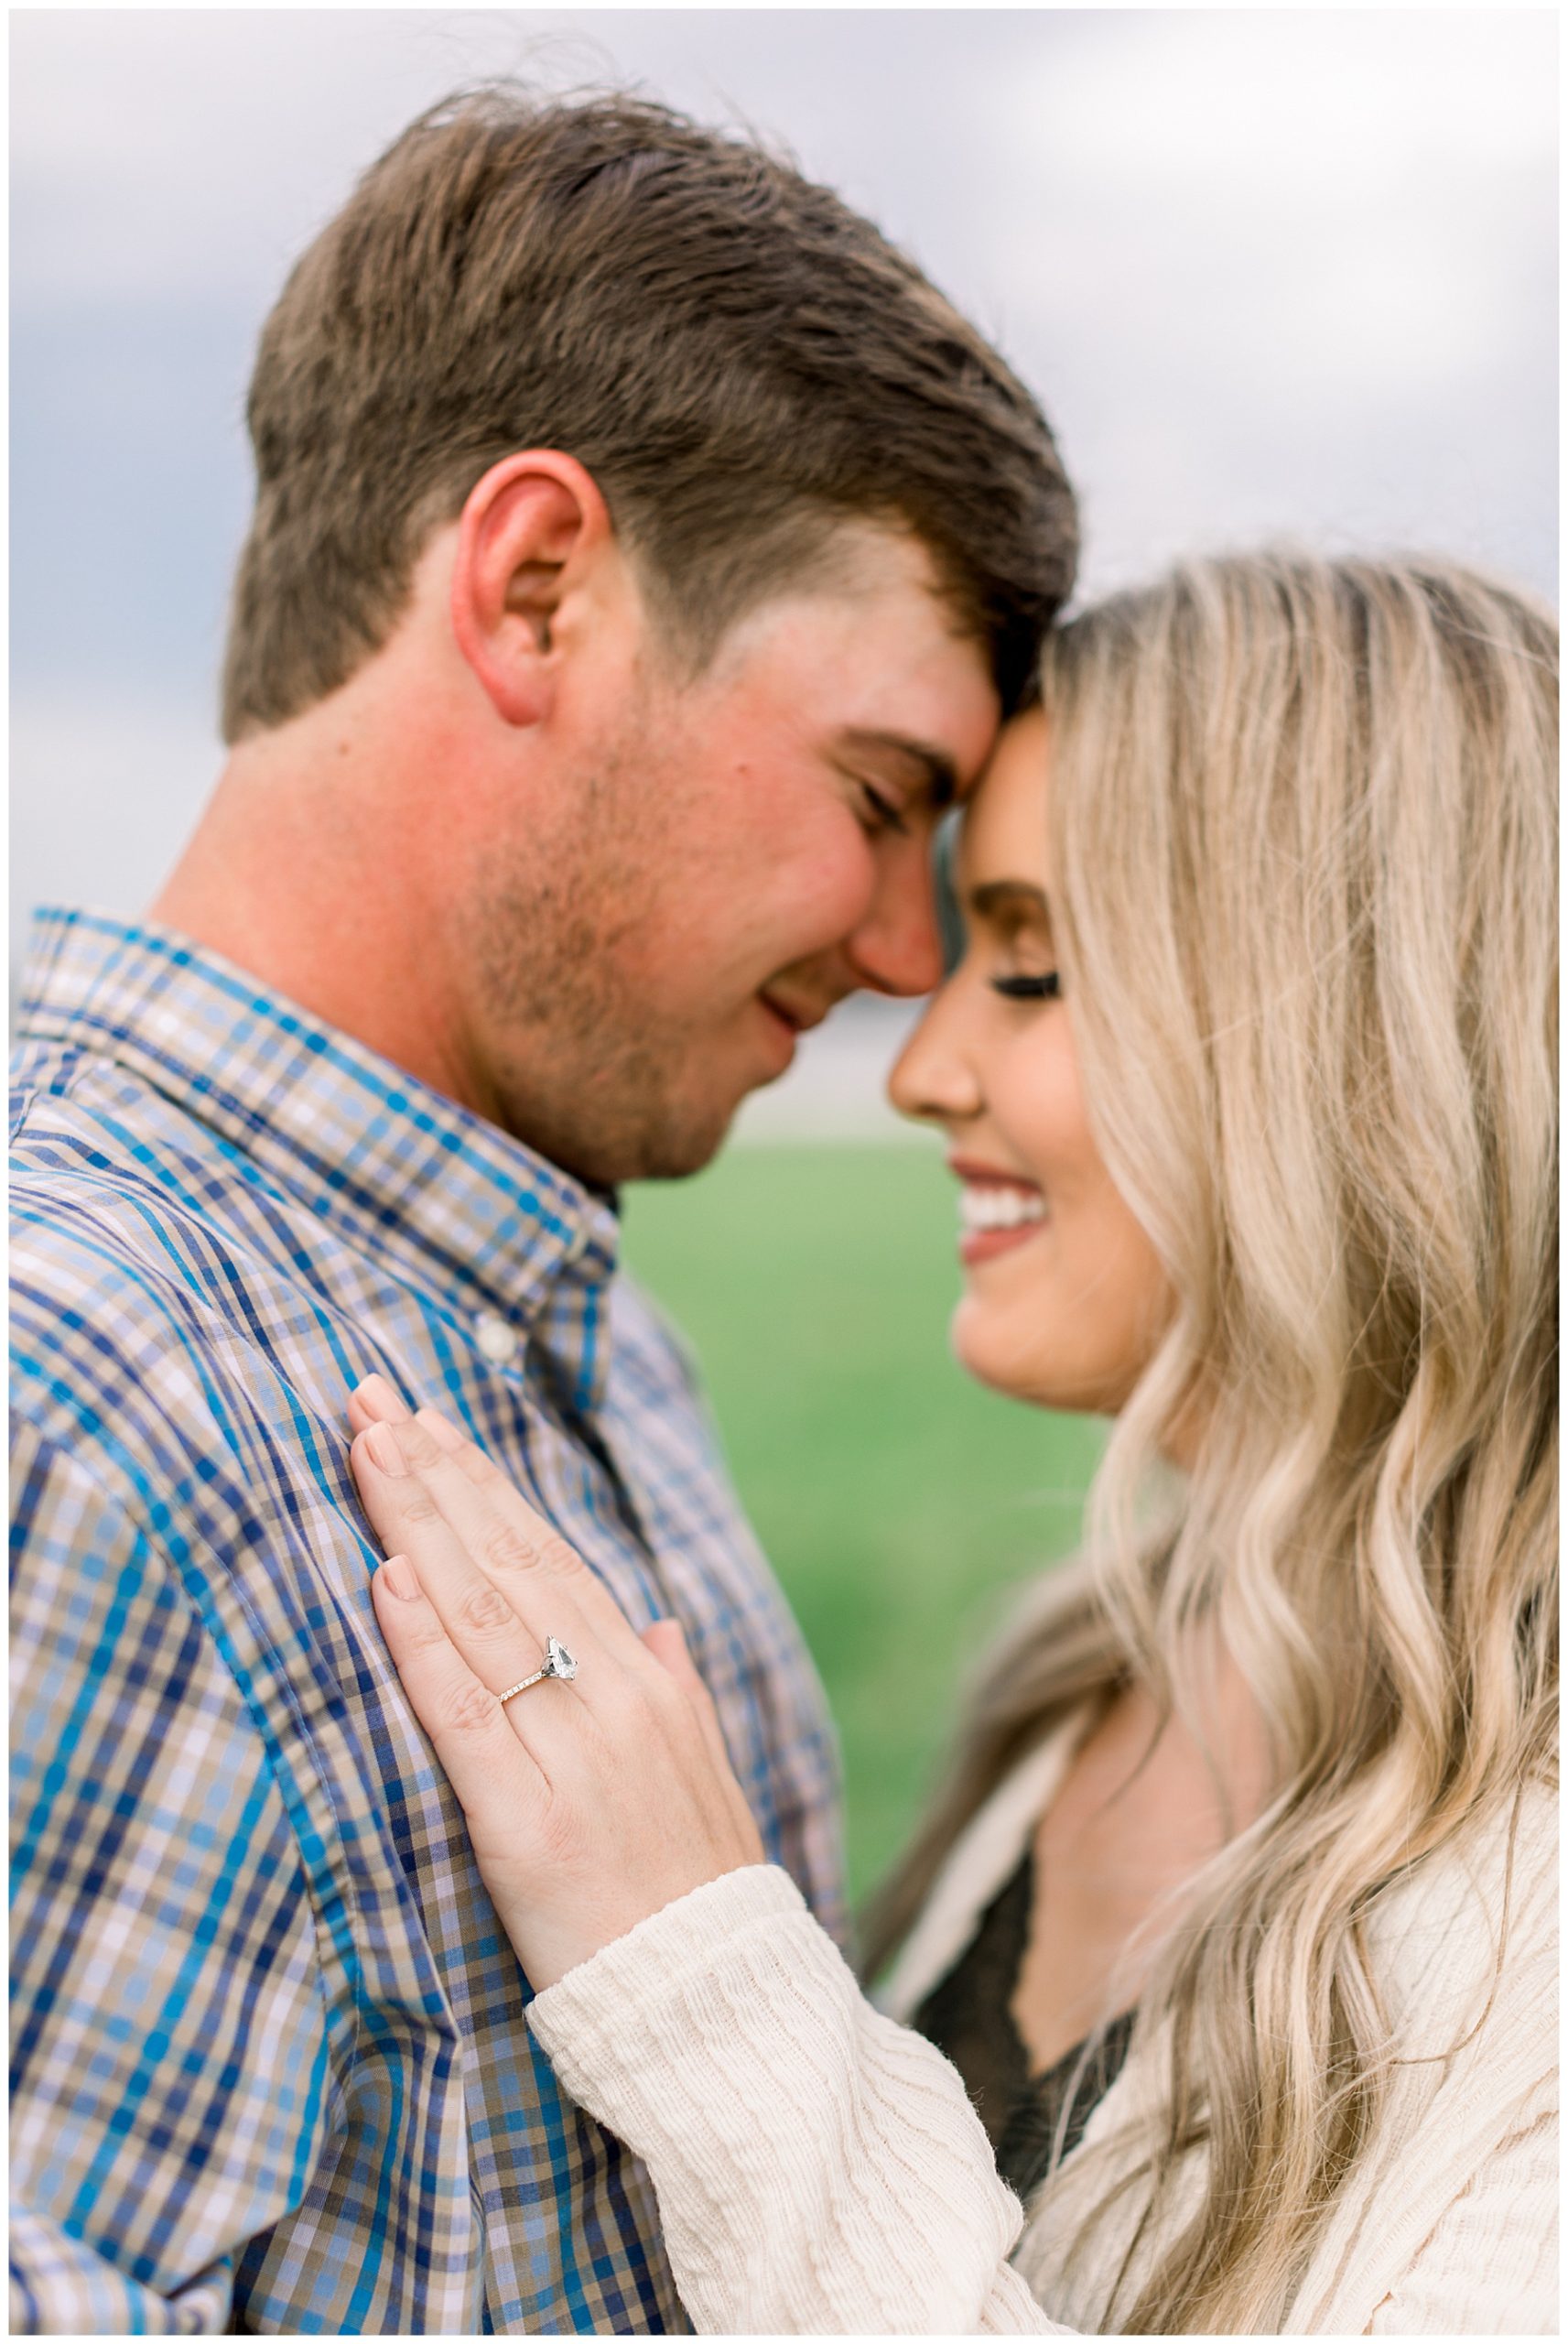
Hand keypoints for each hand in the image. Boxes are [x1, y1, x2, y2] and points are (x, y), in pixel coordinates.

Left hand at [347, 1379, 764, 1989]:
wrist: (725, 2008)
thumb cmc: (698, 1891)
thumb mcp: (704, 1773)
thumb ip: (672, 1689)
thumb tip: (657, 1625)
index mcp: (649, 1679)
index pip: (550, 1555)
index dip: (481, 1485)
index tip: (425, 1421)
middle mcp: (616, 1697)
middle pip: (509, 1562)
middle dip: (434, 1474)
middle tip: (368, 1398)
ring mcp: (574, 1758)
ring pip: (483, 1617)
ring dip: (418, 1525)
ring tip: (367, 1450)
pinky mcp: (531, 1829)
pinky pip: (466, 1721)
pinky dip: (423, 1647)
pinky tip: (386, 1580)